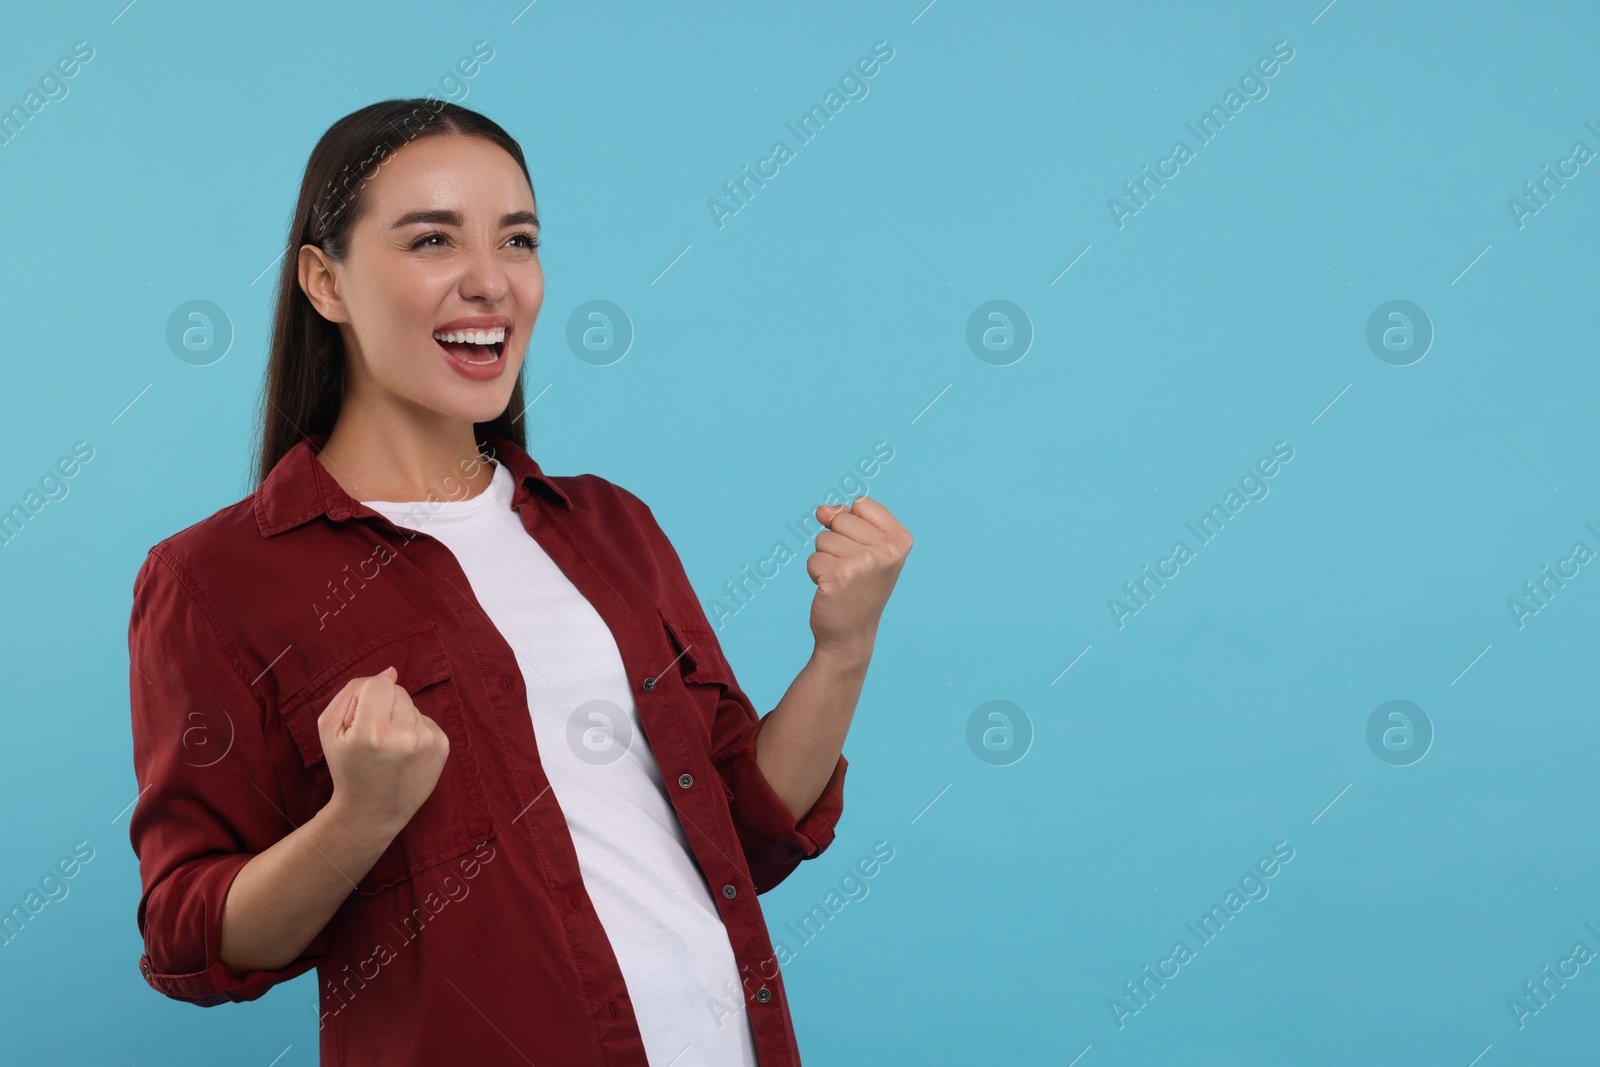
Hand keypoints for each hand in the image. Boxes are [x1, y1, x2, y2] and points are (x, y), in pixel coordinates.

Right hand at [317, 666, 449, 839]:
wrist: (372, 810)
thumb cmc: (347, 766)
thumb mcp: (330, 728)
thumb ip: (352, 691)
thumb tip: (391, 671)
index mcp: (371, 731)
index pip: (379, 683)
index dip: (366, 697)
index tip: (361, 719)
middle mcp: (403, 736)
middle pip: (398, 691)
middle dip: (384, 706)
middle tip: (373, 737)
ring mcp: (427, 742)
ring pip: (413, 705)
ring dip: (400, 718)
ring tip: (389, 746)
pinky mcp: (442, 747)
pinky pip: (426, 720)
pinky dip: (415, 730)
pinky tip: (404, 752)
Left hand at [806, 495, 912, 664]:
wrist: (851, 633)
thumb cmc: (858, 587)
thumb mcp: (864, 548)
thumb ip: (846, 519)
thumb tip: (823, 511)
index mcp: (900, 539)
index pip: (862, 504)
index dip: (853, 525)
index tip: (863, 551)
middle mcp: (887, 550)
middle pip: (840, 519)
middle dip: (836, 542)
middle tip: (851, 569)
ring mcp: (864, 563)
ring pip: (823, 538)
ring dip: (825, 558)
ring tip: (842, 580)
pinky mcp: (839, 576)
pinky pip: (812, 558)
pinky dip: (815, 573)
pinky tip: (831, 589)